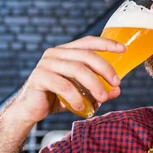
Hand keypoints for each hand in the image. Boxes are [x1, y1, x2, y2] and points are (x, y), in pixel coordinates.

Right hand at [9, 36, 125, 125]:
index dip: (106, 43)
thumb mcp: (81, 93)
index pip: (88, 42)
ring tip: (102, 98)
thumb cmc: (56, 98)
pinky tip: (82, 107)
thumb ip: (98, 89)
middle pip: (86, 55)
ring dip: (94, 84)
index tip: (123, 49)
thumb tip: (117, 90)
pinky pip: (63, 85)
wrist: (29, 111)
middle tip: (116, 83)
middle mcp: (55, 53)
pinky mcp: (39, 77)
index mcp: (66, 51)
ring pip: (77, 69)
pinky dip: (76, 97)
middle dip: (105, 69)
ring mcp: (46, 64)